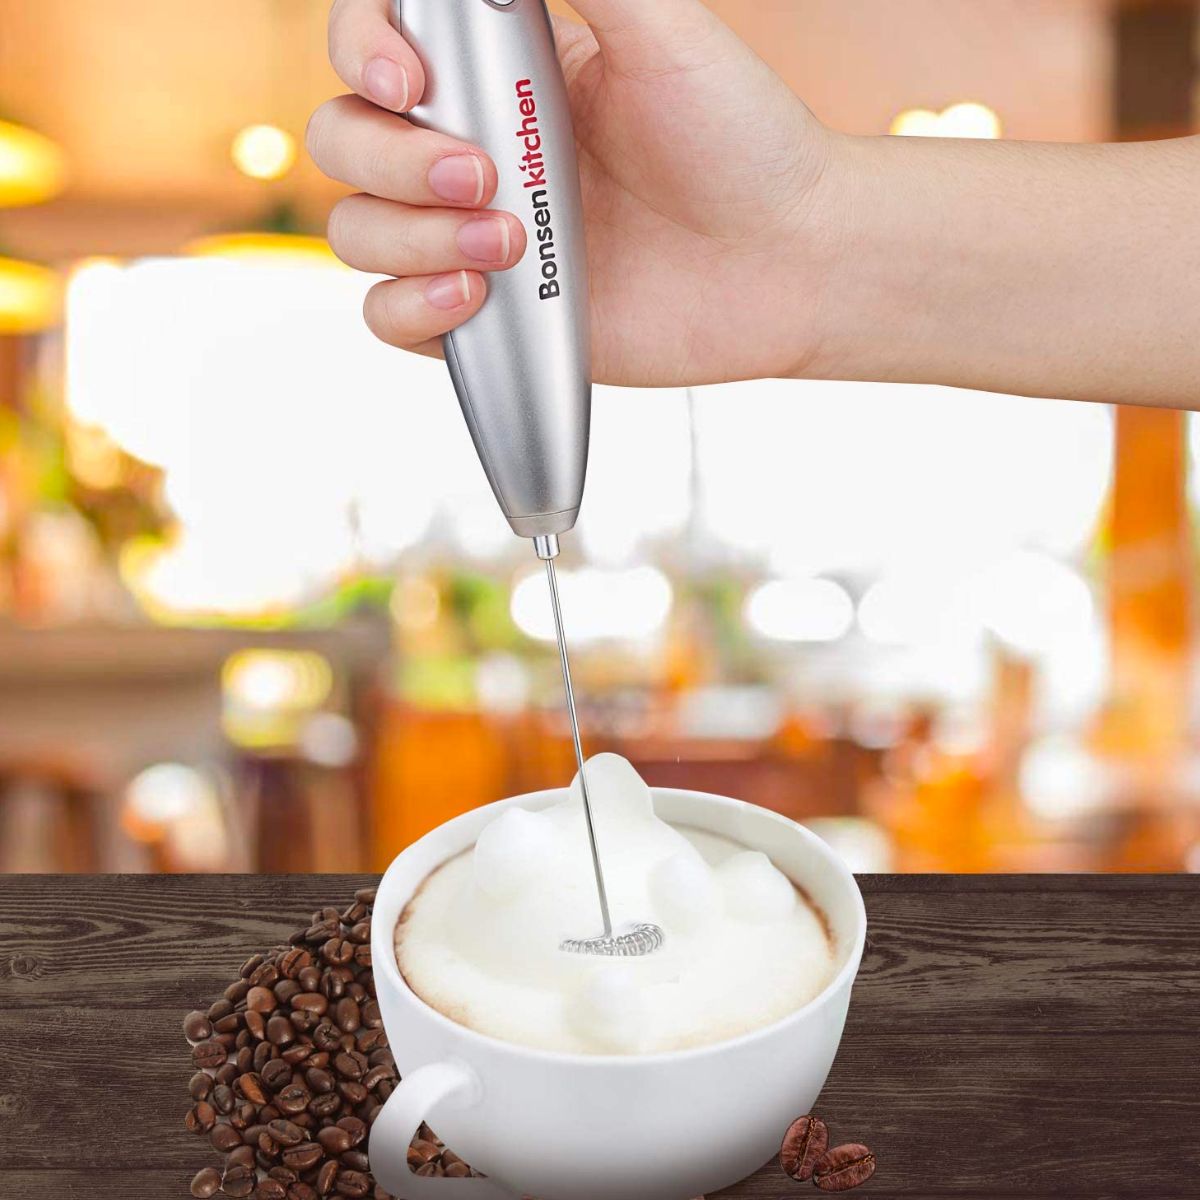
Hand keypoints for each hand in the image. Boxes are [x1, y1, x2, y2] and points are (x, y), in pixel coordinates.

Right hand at [308, 0, 839, 386]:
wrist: (786, 264)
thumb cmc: (740, 143)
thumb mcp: (663, 29)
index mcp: (502, 70)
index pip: (375, 42)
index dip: (364, 50)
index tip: (409, 78)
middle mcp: (475, 149)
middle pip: (346, 140)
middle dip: (393, 160)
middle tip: (489, 178)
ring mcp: (474, 237)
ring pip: (358, 231)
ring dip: (410, 238)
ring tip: (510, 245)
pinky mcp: (490, 319)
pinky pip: (391, 318)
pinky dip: (410, 308)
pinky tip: (475, 295)